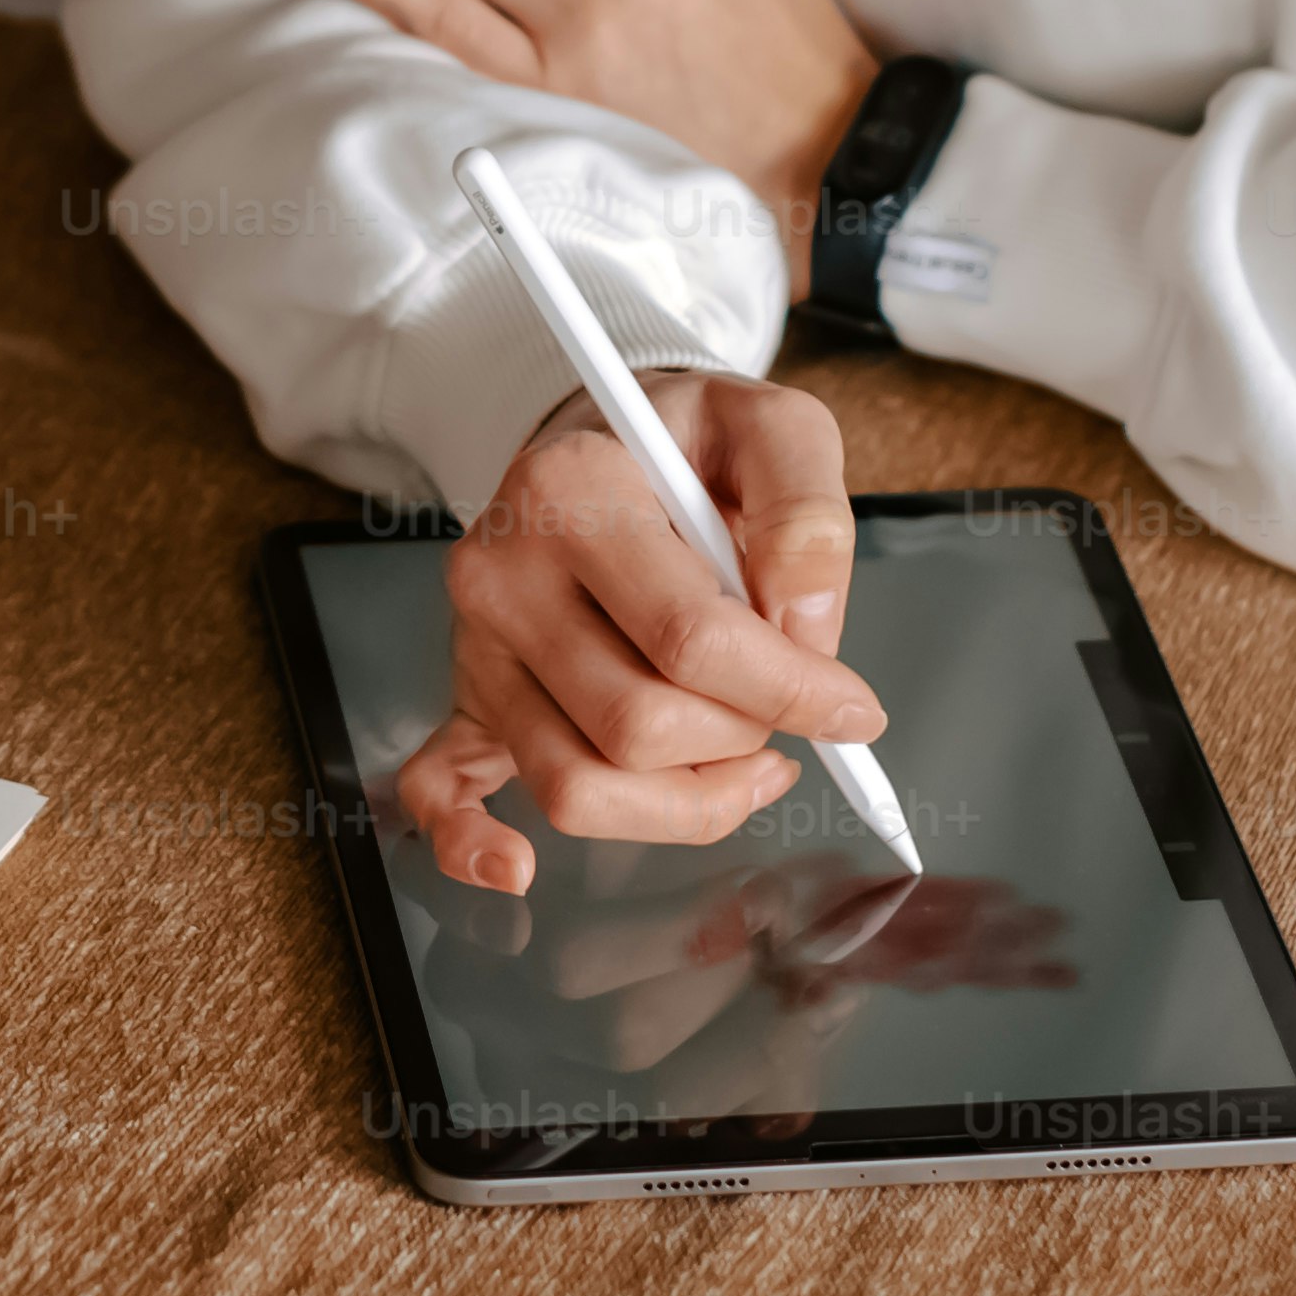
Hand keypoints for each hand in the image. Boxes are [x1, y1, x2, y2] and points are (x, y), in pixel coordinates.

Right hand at [387, 373, 868, 898]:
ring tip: (741, 761)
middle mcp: (503, 573)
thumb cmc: (685, 444)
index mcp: (570, 491)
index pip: (689, 635)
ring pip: (572, 785)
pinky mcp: (467, 695)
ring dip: (682, 801)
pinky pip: (443, 791)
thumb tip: (805, 626)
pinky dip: (471, 843)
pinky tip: (514, 868)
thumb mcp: (773, 428)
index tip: (852, 709)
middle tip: (784, 710)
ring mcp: (476, 645)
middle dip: (742, 739)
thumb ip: (806, 511)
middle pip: (634, 725)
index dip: (791, 691)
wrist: (600, 442)